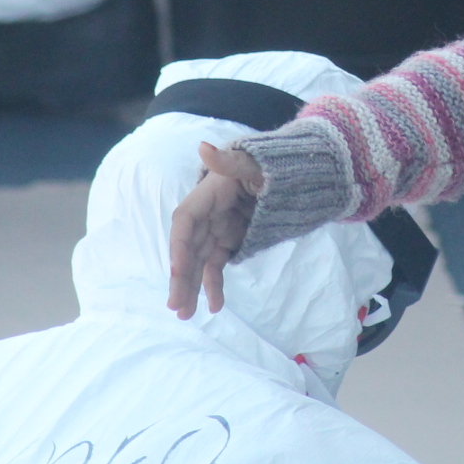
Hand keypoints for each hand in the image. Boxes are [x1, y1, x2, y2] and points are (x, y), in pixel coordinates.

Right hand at [167, 142, 265, 318]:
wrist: (287, 172)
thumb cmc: (268, 163)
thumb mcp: (254, 161)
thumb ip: (230, 160)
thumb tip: (203, 147)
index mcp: (209, 194)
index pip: (185, 220)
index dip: (179, 246)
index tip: (177, 271)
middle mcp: (207, 214)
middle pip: (188, 248)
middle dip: (180, 277)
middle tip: (176, 306)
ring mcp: (216, 230)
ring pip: (198, 262)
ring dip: (190, 288)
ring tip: (185, 315)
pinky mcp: (227, 242)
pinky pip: (215, 266)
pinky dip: (213, 286)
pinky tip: (215, 307)